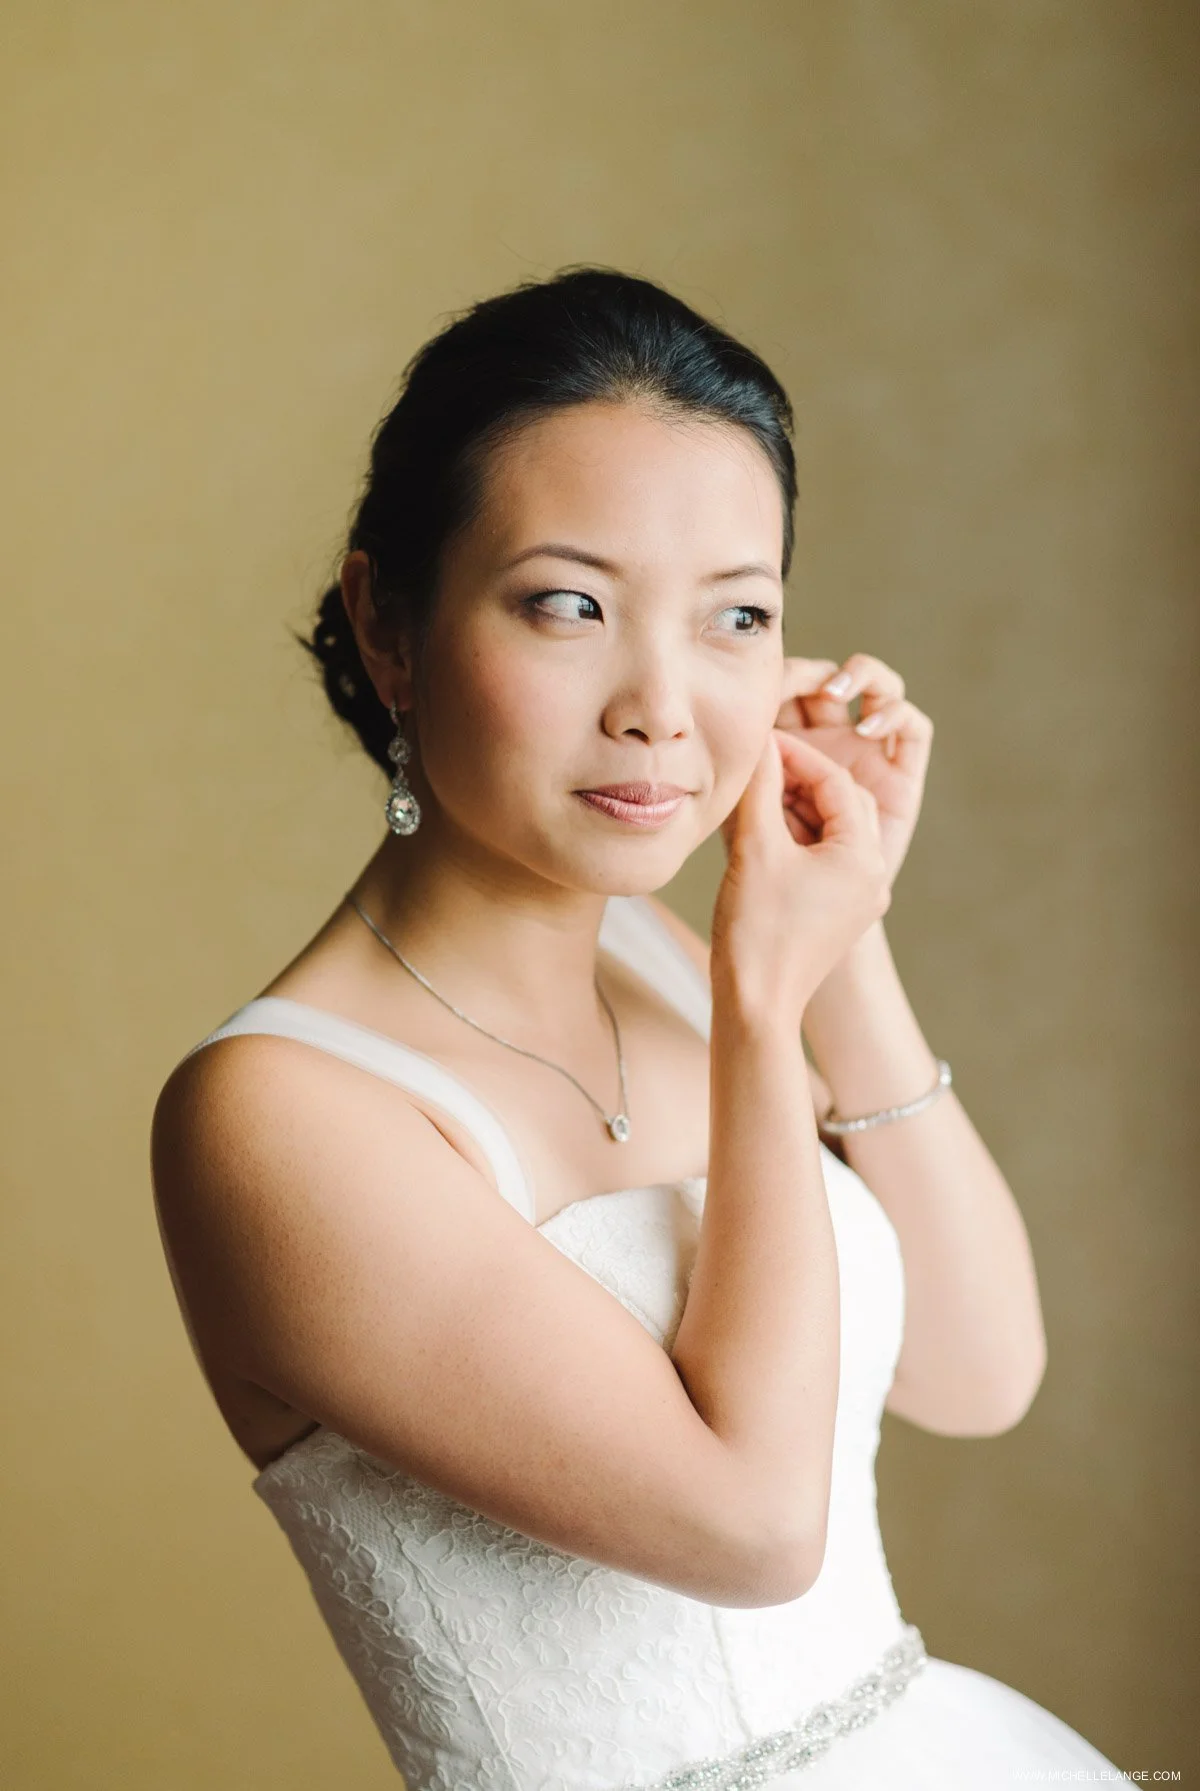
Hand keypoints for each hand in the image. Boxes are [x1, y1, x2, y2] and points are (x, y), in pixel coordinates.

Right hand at [712, 728, 891, 1021]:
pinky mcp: (841, 914)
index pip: (837, 782)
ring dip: (801, 809)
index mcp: (865, 856)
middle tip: (762, 766)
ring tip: (760, 797)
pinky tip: (766, 834)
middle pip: (845, 803)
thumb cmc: (757, 929)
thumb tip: (763, 741)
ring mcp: (860, 898)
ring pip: (836, 831)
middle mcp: (873, 875)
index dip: (797, 756)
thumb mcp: (756, 848)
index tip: (761, 742)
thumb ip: (762, 788)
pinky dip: (801, 838)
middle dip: (804, 780)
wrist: (757, 1005)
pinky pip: (828, 860)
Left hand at [771, 653, 933, 887]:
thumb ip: (755, 782)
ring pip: (881, 693)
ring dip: (864, 678)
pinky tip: (869, 727)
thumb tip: (753, 728)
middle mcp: (835, 748)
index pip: (793, 702)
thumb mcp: (752, 830)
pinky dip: (896, 715)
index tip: (764, 706)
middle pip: (834, 687)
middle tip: (802, 679)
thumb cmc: (764, 892)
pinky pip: (913, 730)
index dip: (781, 691)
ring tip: (835, 691)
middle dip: (818, 674)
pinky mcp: (904, 776)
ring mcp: (873, 759)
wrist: (800, 945)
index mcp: (791, 753)